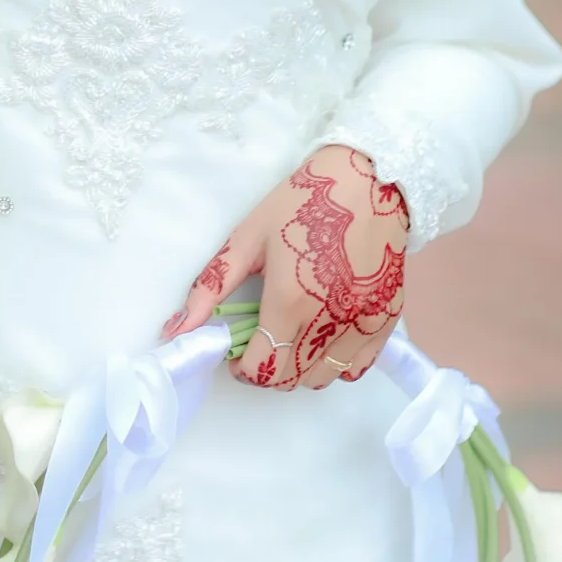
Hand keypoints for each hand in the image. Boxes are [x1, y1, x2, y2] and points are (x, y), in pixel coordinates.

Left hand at [161, 145, 408, 390]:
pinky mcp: (386, 321)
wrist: (368, 181)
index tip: (236, 353)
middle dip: (267, 369)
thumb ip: (212, 285)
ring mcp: (362, 325)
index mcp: (289, 303)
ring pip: (323, 378)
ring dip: (300, 369)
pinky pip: (356, 367)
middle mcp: (328, 323)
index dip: (242, 369)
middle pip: (291, 380)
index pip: (261, 369)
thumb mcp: (248, 236)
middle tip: (261, 341)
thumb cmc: (303, 203)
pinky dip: (335, 363)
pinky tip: (324, 335)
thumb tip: (176, 328)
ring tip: (292, 336)